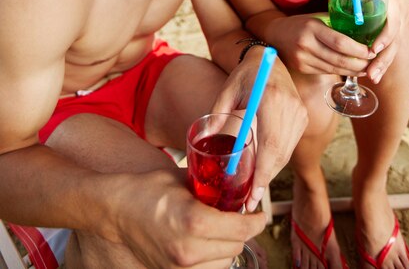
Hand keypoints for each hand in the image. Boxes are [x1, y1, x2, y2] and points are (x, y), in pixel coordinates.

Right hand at [116, 167, 265, 267]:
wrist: (116, 211)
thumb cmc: (147, 189)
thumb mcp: (183, 180)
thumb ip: (210, 187)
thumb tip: (233, 185)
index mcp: (194, 221)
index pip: (240, 229)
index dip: (256, 222)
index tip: (260, 215)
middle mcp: (189, 250)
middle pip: (235, 247)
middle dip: (242, 232)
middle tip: (240, 218)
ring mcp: (179, 268)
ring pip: (224, 264)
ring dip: (228, 248)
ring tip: (222, 231)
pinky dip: (212, 260)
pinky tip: (208, 245)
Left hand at [210, 49, 307, 211]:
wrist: (269, 59)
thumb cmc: (245, 74)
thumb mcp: (227, 90)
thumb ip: (218, 114)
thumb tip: (207, 138)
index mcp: (271, 100)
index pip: (270, 146)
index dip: (262, 174)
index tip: (253, 195)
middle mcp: (290, 108)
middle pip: (279, 155)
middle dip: (264, 180)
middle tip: (250, 200)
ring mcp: (299, 113)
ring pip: (286, 153)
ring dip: (270, 172)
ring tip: (254, 190)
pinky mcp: (302, 117)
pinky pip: (289, 146)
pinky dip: (276, 160)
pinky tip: (264, 169)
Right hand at [272, 13, 373, 76]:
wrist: (274, 33)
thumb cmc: (300, 23)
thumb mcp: (316, 18)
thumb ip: (335, 25)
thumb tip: (363, 31)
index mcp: (312, 28)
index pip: (340, 42)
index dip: (358, 49)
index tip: (371, 51)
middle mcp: (305, 44)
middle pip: (339, 59)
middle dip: (359, 63)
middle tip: (372, 62)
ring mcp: (302, 58)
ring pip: (333, 68)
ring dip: (352, 71)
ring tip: (365, 69)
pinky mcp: (300, 68)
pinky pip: (325, 72)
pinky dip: (340, 73)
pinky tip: (350, 71)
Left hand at [366, 0, 408, 82]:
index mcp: (393, 7)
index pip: (392, 25)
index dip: (384, 37)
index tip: (374, 49)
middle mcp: (398, 21)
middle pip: (393, 44)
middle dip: (382, 60)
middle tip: (371, 73)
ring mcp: (398, 31)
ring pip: (392, 50)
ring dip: (382, 65)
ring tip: (371, 78)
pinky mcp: (394, 37)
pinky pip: (389, 52)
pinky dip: (382, 64)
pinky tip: (374, 75)